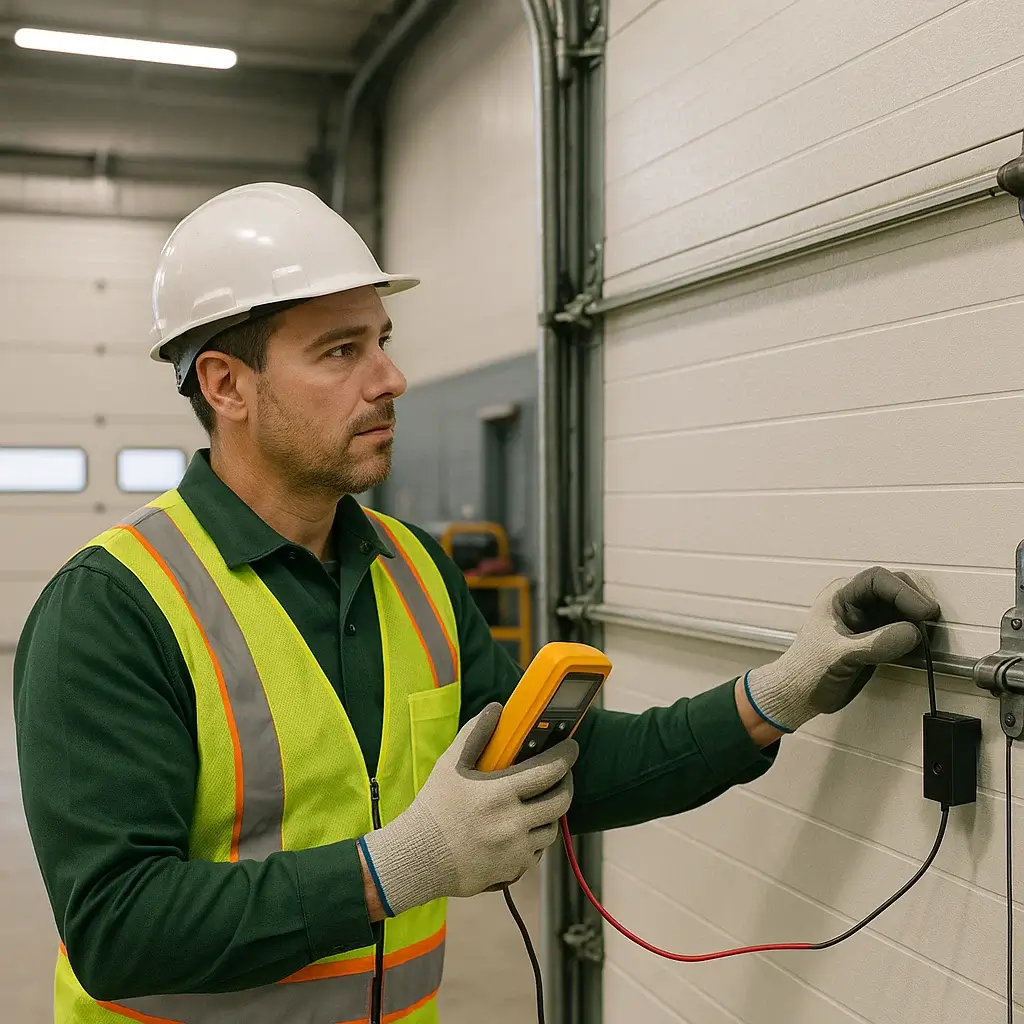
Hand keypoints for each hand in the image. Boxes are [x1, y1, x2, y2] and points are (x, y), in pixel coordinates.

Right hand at [359, 704, 577, 916]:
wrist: (416, 859)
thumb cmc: (433, 808)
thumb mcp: (450, 765)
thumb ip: (475, 734)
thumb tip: (497, 709)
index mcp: (501, 793)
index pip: (549, 771)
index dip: (566, 756)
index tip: (571, 747)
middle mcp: (514, 823)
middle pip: (560, 801)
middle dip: (566, 783)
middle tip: (561, 774)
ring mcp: (516, 850)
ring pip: (552, 829)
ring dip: (550, 813)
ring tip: (539, 801)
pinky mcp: (513, 870)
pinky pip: (537, 852)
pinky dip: (535, 838)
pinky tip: (522, 828)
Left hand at [744, 567, 939, 732]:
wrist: (800, 695)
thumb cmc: (807, 671)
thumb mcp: (841, 655)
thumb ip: (876, 643)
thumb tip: (912, 632)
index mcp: (840, 596)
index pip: (878, 580)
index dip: (904, 592)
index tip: (923, 611)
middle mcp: (855, 603)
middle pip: (894, 589)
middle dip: (914, 602)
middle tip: (929, 622)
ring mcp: (866, 620)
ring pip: (901, 609)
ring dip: (917, 620)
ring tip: (926, 636)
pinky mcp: (875, 639)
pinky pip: (902, 629)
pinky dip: (914, 635)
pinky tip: (918, 647)